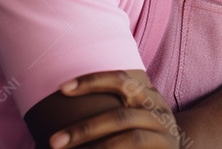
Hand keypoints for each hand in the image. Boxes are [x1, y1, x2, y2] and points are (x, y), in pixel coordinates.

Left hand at [49, 71, 184, 148]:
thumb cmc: (143, 132)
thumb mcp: (134, 112)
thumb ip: (112, 104)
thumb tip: (62, 95)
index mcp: (149, 94)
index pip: (121, 80)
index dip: (92, 81)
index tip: (62, 88)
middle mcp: (160, 112)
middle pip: (120, 117)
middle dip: (84, 130)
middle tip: (54, 141)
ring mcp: (166, 135)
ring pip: (131, 139)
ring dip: (97, 148)